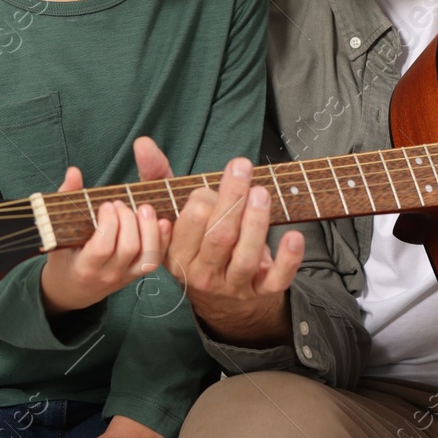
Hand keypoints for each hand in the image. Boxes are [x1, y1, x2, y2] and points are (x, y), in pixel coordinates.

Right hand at [39, 165, 170, 314]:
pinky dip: (163, 238)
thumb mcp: (57, 232)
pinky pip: (156, 258)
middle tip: (120, 204)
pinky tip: (161, 220)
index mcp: (85, 266)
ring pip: (148, 256)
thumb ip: (67, 200)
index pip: (102, 247)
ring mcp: (126, 276)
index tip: (107, 205)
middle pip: (129, 247)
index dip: (109, 223)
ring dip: (149, 228)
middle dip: (128, 219)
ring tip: (142, 208)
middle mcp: (108, 274)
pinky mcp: (138, 273)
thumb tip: (74, 172)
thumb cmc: (64, 256)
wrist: (73, 289)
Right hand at [133, 137, 301, 346]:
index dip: (203, 198)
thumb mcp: (174, 209)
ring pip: (245, 256)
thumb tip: (143, 143)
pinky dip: (287, 259)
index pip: (191, 222)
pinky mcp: (261, 291)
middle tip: (242, 168)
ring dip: (256, 222)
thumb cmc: (197, 239)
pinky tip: (294, 236)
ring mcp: (232, 285)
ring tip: (262, 192)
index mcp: (177, 254)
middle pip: (219, 236)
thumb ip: (158, 176)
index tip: (208, 186)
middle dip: (232, 200)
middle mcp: (203, 274)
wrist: (221, 294)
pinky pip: (276, 279)